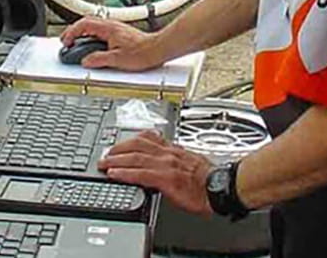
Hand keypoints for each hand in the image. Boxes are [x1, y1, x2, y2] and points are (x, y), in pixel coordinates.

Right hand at [59, 17, 163, 70]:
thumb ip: (99, 59)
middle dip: (74, 32)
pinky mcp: (120, 34)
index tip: (66, 42)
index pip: (83, 25)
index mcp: (108, 29)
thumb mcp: (117, 60)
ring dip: (82, 34)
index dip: (71, 33)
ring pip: (93, 27)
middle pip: (86, 23)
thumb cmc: (143, 53)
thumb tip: (86, 61)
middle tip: (67, 42)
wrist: (157, 50)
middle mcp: (111, 26)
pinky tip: (92, 47)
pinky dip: (91, 38)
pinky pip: (100, 32)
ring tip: (76, 45)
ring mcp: (115, 29)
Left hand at [98, 131, 213, 214]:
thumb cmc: (210, 180)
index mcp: (174, 150)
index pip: (148, 138)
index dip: (130, 140)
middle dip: (118, 149)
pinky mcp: (166, 179)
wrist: (222, 188)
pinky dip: (125, 173)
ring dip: (116, 160)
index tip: (119, 144)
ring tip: (104, 164)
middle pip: (137, 144)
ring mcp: (166, 165)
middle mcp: (168, 153)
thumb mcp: (191, 163)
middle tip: (105, 154)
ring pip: (135, 157)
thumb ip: (176, 161)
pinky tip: (115, 174)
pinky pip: (140, 174)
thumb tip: (167, 165)